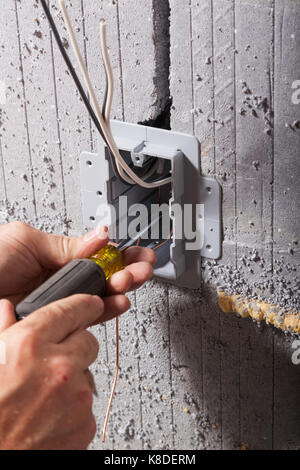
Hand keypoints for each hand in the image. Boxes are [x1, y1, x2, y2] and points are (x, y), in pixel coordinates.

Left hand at [0, 221, 155, 321]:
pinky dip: (105, 312)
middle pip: (104, 278)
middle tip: (141, 268)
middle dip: (128, 271)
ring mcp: (58, 305)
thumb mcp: (25, 240)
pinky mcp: (53, 326)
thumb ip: (66, 245)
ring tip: (130, 282)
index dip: (121, 254)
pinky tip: (116, 302)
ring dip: (121, 289)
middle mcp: (60, 283)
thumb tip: (100, 236)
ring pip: (99, 300)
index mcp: (56, 259)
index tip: (138, 252)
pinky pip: (85, 320)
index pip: (97, 256)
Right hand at [0, 295, 104, 449]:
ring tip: (43, 397)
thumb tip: (7, 309)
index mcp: (29, 344)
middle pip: (88, 340)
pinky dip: (74, 407)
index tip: (92, 304)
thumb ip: (3, 331)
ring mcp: (76, 396)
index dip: (84, 304)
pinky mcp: (86, 423)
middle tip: (57, 360)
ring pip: (88, 372)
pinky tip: (50, 415)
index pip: (71, 310)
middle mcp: (58, 366)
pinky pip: (88, 403)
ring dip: (74, 379)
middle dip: (77, 345)